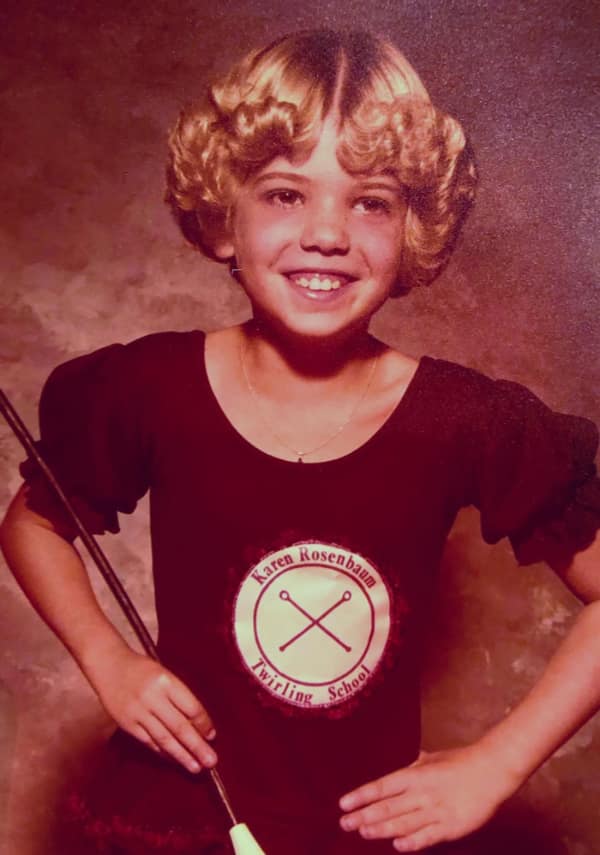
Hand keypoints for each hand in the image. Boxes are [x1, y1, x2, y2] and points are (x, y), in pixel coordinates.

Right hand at [88, 643, 216, 773]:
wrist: (108, 665)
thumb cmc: (141, 668)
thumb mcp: (164, 673)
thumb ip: (178, 695)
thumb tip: (197, 723)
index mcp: (166, 681)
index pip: (191, 707)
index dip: (203, 724)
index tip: (212, 736)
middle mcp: (153, 698)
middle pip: (179, 727)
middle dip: (197, 746)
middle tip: (211, 761)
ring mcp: (138, 712)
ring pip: (164, 739)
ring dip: (181, 755)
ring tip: (195, 767)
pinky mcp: (127, 724)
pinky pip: (148, 741)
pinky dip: (162, 752)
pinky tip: (173, 759)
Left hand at [339, 744, 517, 850]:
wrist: (491, 770)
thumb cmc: (460, 761)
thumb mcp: (433, 759)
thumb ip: (415, 767)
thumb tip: (401, 771)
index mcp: (415, 774)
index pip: (381, 786)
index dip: (361, 796)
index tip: (343, 804)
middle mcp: (421, 793)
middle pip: (387, 807)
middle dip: (364, 816)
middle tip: (344, 823)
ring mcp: (435, 810)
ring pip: (403, 823)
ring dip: (381, 829)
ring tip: (363, 832)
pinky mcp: (451, 826)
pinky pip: (428, 836)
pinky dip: (412, 841)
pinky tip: (397, 845)